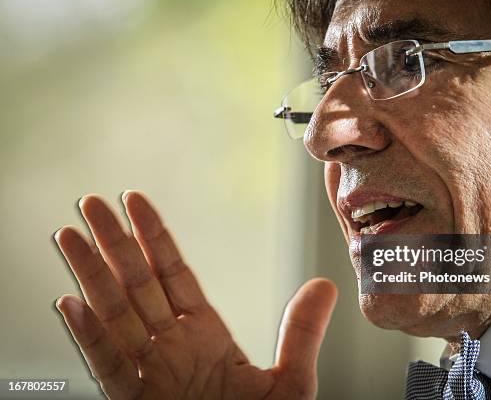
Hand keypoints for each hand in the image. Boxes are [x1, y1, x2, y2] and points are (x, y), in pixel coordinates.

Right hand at [54, 191, 336, 398]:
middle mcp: (172, 348)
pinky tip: (73, 306)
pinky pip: (109, 368)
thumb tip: (325, 286)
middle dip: (113, 244)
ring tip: (70, 237)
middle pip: (137, 285)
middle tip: (91, 204)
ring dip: (90, 277)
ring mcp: (150, 375)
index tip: (136, 203)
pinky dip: (90, 338)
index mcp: (205, 336)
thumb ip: (302, 333)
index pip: (173, 275)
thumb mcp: (290, 382)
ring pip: (114, 316)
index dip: (154, 238)